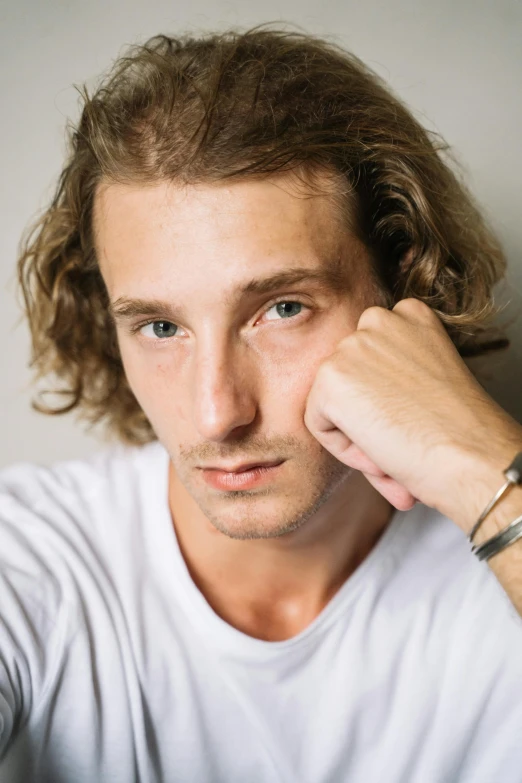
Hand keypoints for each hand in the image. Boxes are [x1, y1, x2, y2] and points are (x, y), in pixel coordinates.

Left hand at [304, 298, 518, 514]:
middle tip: (397, 440)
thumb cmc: (459, 431)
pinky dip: (342, 447)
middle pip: (347, 375)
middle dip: (364, 411)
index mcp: (410, 314)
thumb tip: (371, 402)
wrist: (468, 453)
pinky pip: (318, 422)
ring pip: (329, 398)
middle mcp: (378, 320)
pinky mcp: (331, 378)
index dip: (384, 396)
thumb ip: (394, 378)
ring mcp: (351, 347)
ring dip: (353, 429)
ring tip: (391, 448)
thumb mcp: (428, 382)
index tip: (408, 420)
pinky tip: (377, 452)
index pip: (370, 356)